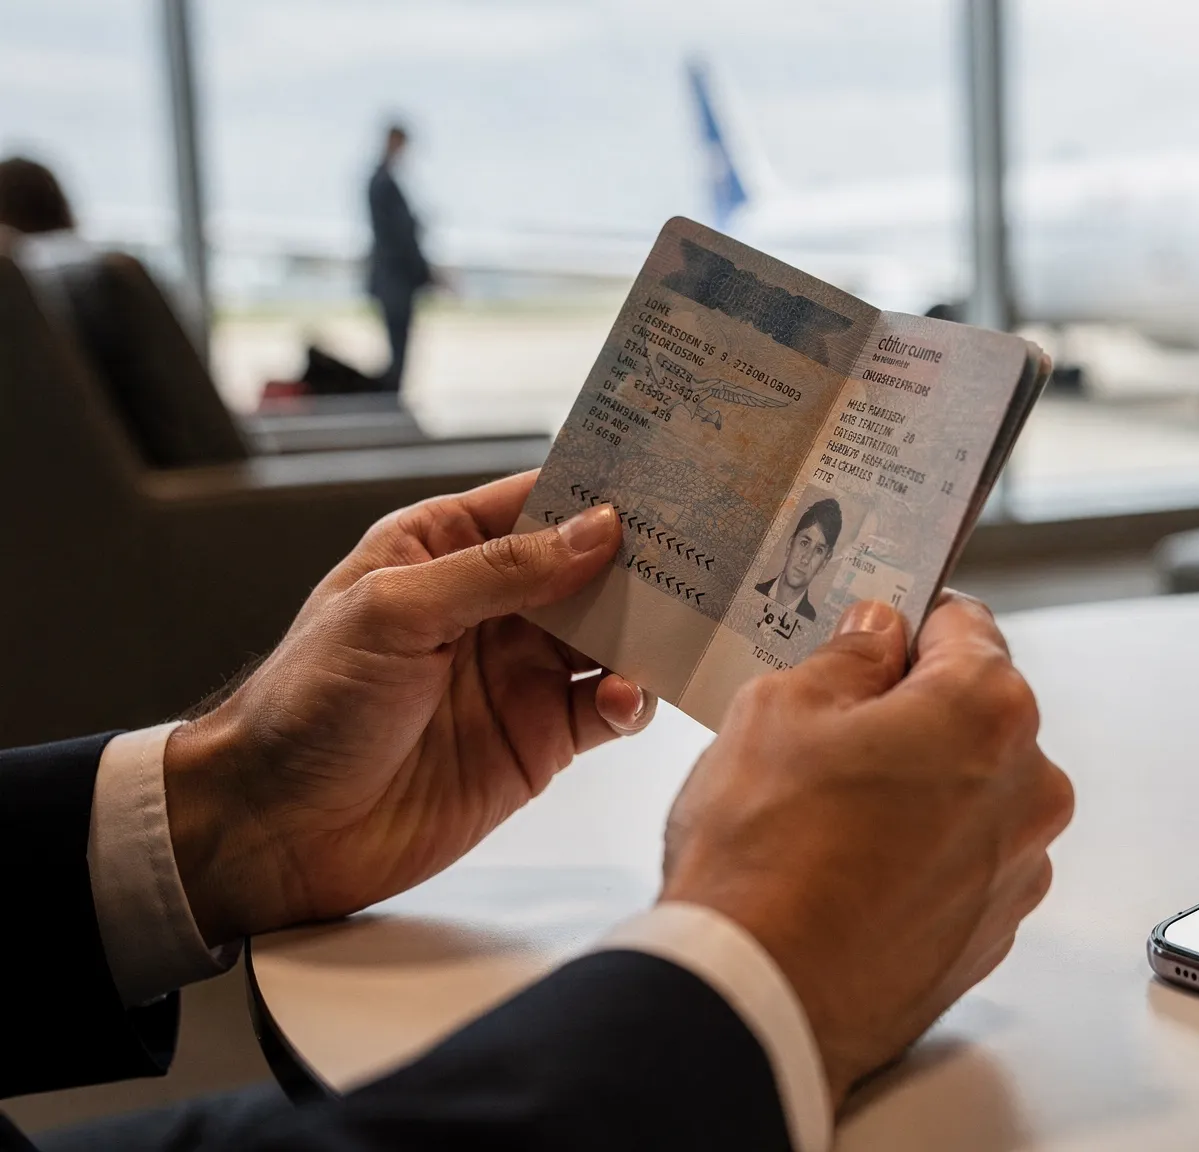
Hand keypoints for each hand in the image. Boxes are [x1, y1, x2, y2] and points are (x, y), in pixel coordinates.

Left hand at [163, 471, 653, 944]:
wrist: (276, 829)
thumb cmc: (304, 706)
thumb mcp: (394, 613)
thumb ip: (500, 571)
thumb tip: (596, 531)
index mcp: (442, 549)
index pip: (538, 501)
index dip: (599, 489)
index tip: (667, 480)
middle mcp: (488, 605)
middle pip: (591, 567)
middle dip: (645, 560)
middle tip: (704, 554)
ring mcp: (518, 672)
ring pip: (612, 636)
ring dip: (649, 630)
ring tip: (680, 626)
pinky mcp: (539, 740)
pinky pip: (607, 707)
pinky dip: (631, 699)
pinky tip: (625, 697)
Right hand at [659, 593, 1072, 1105]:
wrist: (759, 999)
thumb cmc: (766, 860)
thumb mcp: (779, 708)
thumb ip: (847, 656)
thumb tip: (876, 637)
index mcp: (989, 710)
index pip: (963, 625)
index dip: (907, 624)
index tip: (872, 635)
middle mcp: (1029, 788)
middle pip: (976, 714)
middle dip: (912, 712)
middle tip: (829, 734)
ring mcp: (1017, 868)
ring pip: (971, 792)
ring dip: (919, 789)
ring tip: (828, 816)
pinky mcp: (993, 932)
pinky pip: (963, 862)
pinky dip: (920, 856)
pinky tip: (849, 870)